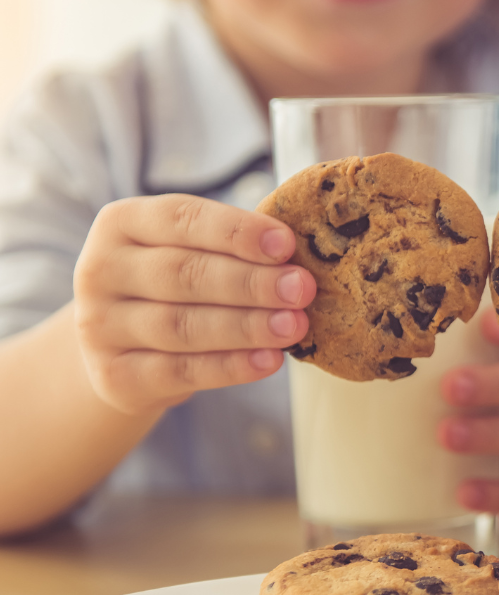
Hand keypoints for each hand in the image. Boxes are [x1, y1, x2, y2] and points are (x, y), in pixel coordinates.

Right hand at [74, 194, 315, 414]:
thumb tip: (297, 256)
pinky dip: (230, 367)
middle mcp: (100, 269)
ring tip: (294, 326)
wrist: (125, 350)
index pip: (181, 218)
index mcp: (121, 222)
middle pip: (183, 273)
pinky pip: (179, 371)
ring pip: (181, 326)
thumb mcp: (190, 252)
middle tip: (301, 289)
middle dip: (251, 282)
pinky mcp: (113, 376)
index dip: (236, 231)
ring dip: (246, 326)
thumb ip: (232, 248)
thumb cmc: (175, 287)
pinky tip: (269, 360)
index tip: (286, 244)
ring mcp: (100, 326)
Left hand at [439, 310, 498, 538]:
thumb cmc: (493, 419)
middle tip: (450, 386)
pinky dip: (498, 492)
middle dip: (492, 385)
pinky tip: (465, 494)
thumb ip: (439, 371)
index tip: (481, 323)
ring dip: (490, 435)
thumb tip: (356, 370)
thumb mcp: (479, 390)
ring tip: (446, 436)